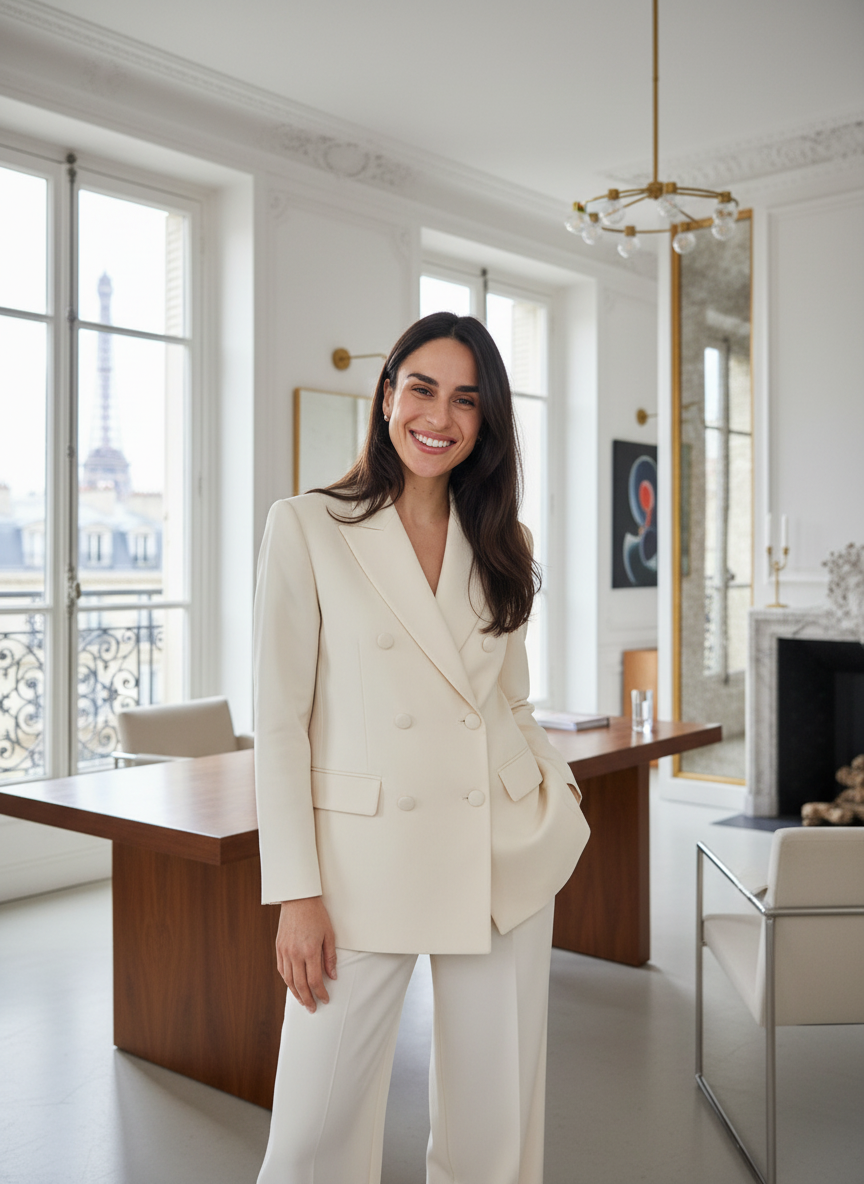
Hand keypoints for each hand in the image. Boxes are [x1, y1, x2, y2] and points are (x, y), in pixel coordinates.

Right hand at [275, 896, 336, 1012]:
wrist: (298, 899)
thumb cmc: (316, 915)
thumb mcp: (329, 935)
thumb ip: (330, 957)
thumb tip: (332, 976)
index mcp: (310, 951)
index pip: (314, 980)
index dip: (320, 993)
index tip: (325, 999)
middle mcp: (295, 954)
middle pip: (300, 984)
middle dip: (308, 999)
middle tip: (313, 1008)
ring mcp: (285, 951)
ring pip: (289, 980)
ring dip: (296, 993)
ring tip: (303, 1001)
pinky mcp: (279, 948)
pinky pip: (282, 969)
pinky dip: (287, 981)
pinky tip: (293, 986)